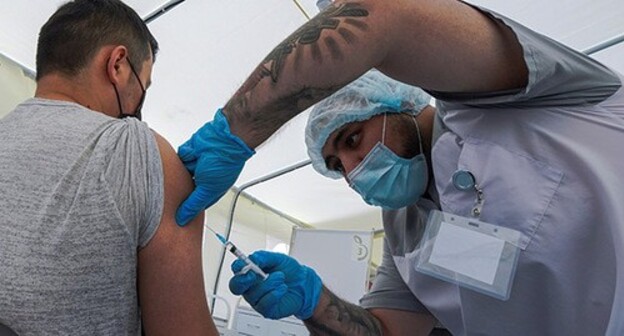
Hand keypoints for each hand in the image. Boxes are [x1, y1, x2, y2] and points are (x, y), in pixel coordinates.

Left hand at [176, 109, 253, 225]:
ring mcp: (196, 166)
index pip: (194, 204)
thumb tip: (182, 219)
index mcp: (210, 191)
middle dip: (179, 189)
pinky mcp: (190, 154)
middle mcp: (202, 179)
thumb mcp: (207, 190)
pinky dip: (186, 155)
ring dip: (184, 169)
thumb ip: (193, 205)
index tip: (175, 214)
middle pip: (184, 190)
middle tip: (173, 191)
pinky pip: (179, 158)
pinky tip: (193, 154)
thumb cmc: (224, 163)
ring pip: (180, 173)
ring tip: (194, 165)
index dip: (186, 209)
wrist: (225, 139)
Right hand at [229, 251, 321, 319]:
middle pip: (235, 286)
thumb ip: (263, 257)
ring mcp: (256, 299)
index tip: (245, 264)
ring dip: (269, 283)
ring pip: (253, 293)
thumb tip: (252, 258)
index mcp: (250, 272)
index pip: (236, 270)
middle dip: (243, 280)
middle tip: (254, 274)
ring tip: (281, 278)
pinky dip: (274, 294)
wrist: (304, 284)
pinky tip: (282, 289)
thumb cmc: (290, 271)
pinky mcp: (265, 310)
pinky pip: (263, 304)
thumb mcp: (277, 258)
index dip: (237, 267)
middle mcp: (250, 287)